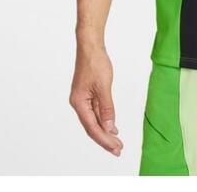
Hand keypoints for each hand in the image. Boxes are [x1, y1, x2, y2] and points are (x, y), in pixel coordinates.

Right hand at [69, 42, 123, 156]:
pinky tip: (111, 126)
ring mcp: (83, 99)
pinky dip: (104, 120)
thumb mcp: (104, 86)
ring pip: (94, 120)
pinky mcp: (88, 94)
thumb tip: (109, 127)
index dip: (104, 139)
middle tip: (118, 149)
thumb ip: (106, 108)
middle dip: (105, 139)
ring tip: (116, 142)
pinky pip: (96, 112)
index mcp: (79, 103)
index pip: (93, 127)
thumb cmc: (95, 63)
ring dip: (105, 131)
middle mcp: (79, 103)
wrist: (90, 46)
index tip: (116, 147)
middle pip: (92, 127)